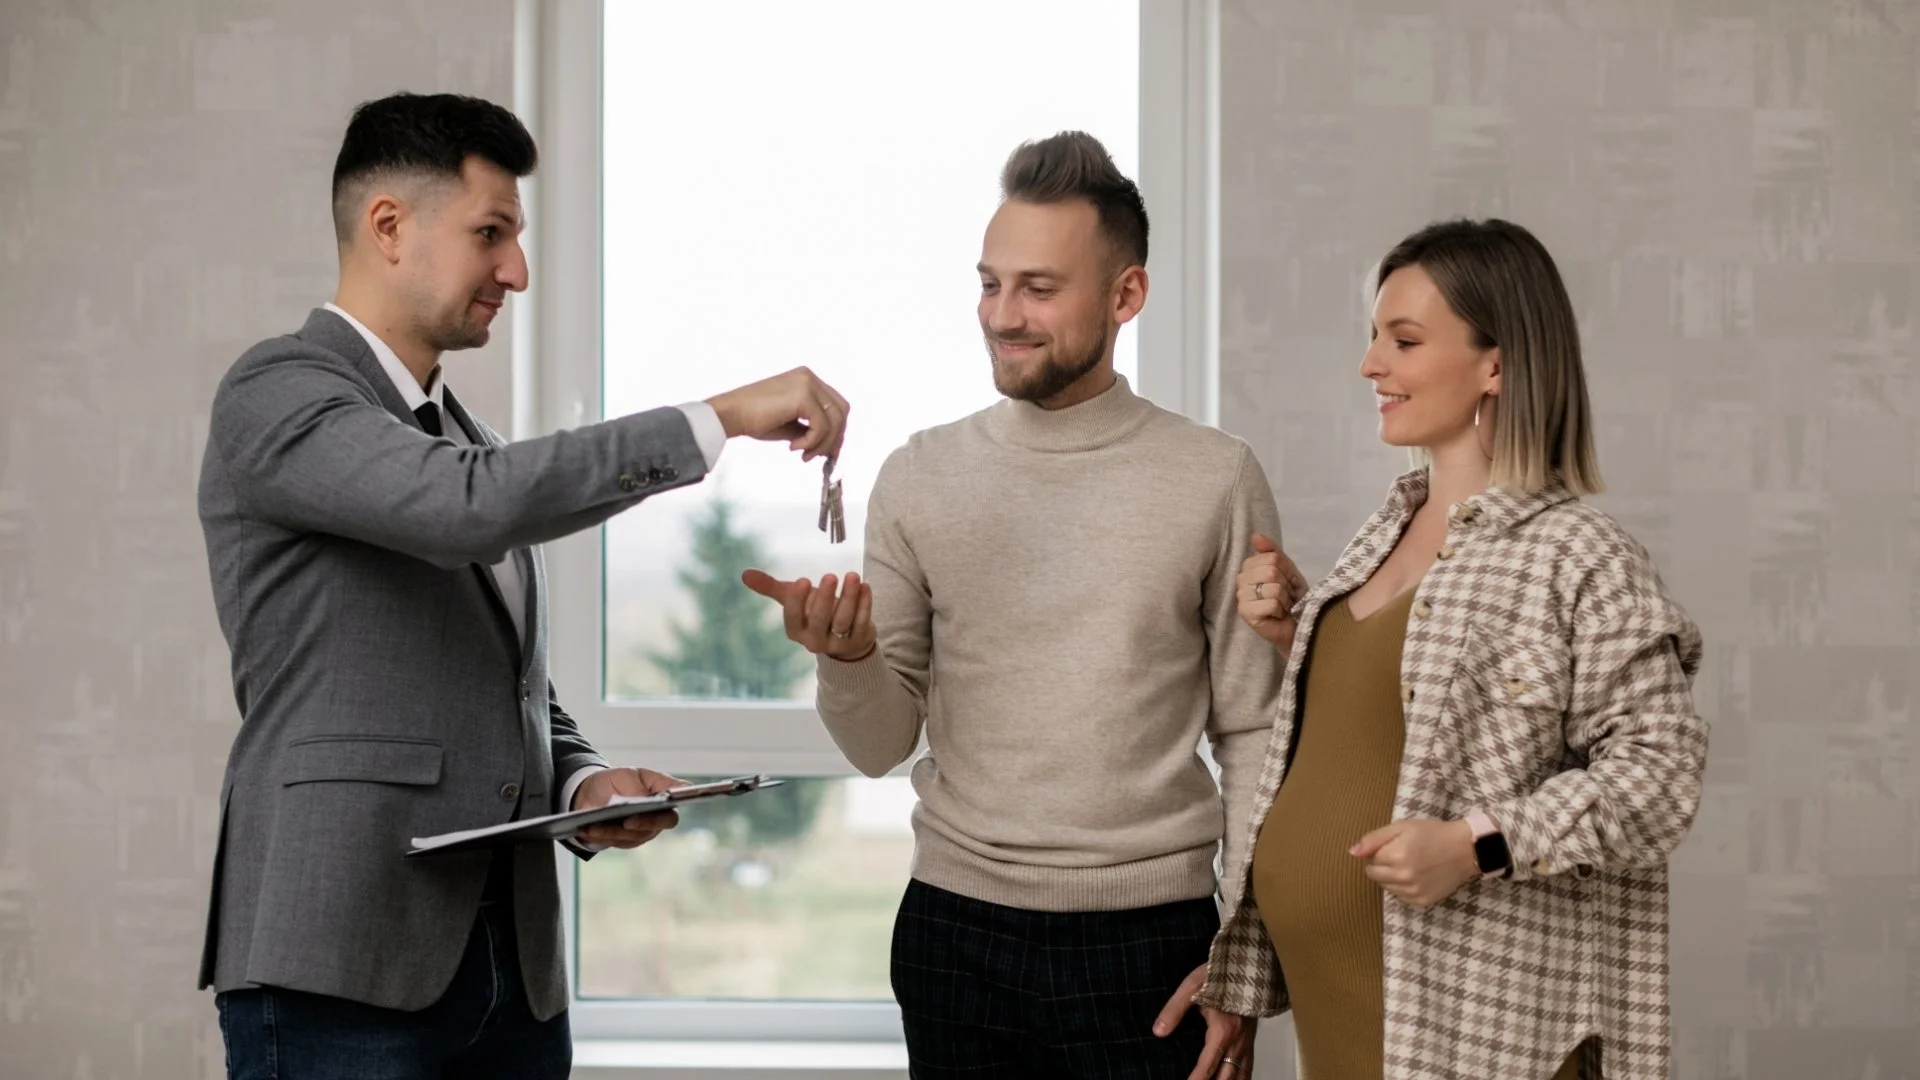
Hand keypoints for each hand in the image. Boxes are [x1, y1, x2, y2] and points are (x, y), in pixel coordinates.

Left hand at [570, 766, 684, 848]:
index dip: (675, 803)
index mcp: (664, 797)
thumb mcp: (629, 775)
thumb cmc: (617, 781)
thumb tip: (654, 795)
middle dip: (641, 824)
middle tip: (627, 821)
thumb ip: (643, 785)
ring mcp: (641, 832)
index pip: (678, 800)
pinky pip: (614, 841)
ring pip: (632, 836)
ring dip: (612, 831)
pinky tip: (587, 829)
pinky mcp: (624, 842)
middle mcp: (657, 818)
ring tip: (595, 825)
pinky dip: (600, 835)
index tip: (664, 800)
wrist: (593, 793)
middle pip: (657, 825)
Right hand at [704, 366, 849, 462]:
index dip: (837, 429)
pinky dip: (812, 441)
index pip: (836, 404)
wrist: (730, 414)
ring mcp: (807, 383)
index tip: (828, 450)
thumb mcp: (790, 423)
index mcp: (806, 380)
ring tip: (804, 454)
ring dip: (823, 443)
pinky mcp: (802, 395)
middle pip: (841, 410)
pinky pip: (821, 425)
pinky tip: (794, 447)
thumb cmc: (754, 419)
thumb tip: (831, 446)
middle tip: (821, 456)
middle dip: (835, 437)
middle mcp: (809, 377)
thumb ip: (811, 428)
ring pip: (835, 419)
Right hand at [741, 569, 875, 660]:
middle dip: (824, 598)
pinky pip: (861, 622)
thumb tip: (744, 574)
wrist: (843, 635)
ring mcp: (837, 643)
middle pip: (819, 620)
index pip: (793, 618)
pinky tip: (865, 587)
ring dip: (849, 597)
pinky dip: (865, 604)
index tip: (802, 581)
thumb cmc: (813, 611)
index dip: (797, 601)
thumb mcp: (792, 599)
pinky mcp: (857, 640)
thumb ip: (770, 587)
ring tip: (853, 576)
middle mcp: (814, 640)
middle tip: (830, 575)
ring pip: (843, 620)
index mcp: (796, 631)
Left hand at [1152, 963, 1256, 1079]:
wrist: (1247, 962)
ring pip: (1242, 1075)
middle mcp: (1237, 1042)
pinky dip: (1243, 1078)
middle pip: (1227, 1076)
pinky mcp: (1251, 1039)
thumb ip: (1174, 1010)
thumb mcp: (1191, 987)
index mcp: (1222, 1032)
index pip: (1207, 1066)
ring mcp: (1247, 1042)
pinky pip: (1249, 1066)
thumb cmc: (1217, 975)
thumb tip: (1158, 1032)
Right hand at [1236, 532, 1307, 653]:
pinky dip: (1281, 610)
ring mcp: (1241, 597)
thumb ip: (1272, 551)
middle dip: (1285, 586)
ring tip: (1281, 607)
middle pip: (1271, 571)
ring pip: (1273, 588)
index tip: (1285, 582)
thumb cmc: (1292, 597)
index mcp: (1249, 566)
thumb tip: (1255, 535)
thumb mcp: (1287, 570)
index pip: (1272, 557)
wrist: (1297, 624)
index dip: (1285, 571)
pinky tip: (1277, 616)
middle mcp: (1241, 580)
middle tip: (1284, 597)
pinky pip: (1271, 603)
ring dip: (1284, 600)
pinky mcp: (1245, 613)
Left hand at [1351, 818, 1479, 908]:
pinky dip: (1403, 887)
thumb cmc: (1432, 833)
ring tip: (1410, 864)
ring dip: (1391, 877)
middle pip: (1374, 875)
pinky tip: (1418, 876)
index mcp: (1396, 855)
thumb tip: (1352, 853)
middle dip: (1382, 865)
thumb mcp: (1401, 827)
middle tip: (1401, 855)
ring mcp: (1412, 892)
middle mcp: (1403, 877)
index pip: (1369, 860)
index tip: (1394, 845)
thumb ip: (1374, 839)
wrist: (1465, 849)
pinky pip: (1400, 896)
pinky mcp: (1421, 901)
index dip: (1379, 851)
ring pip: (1386, 887)